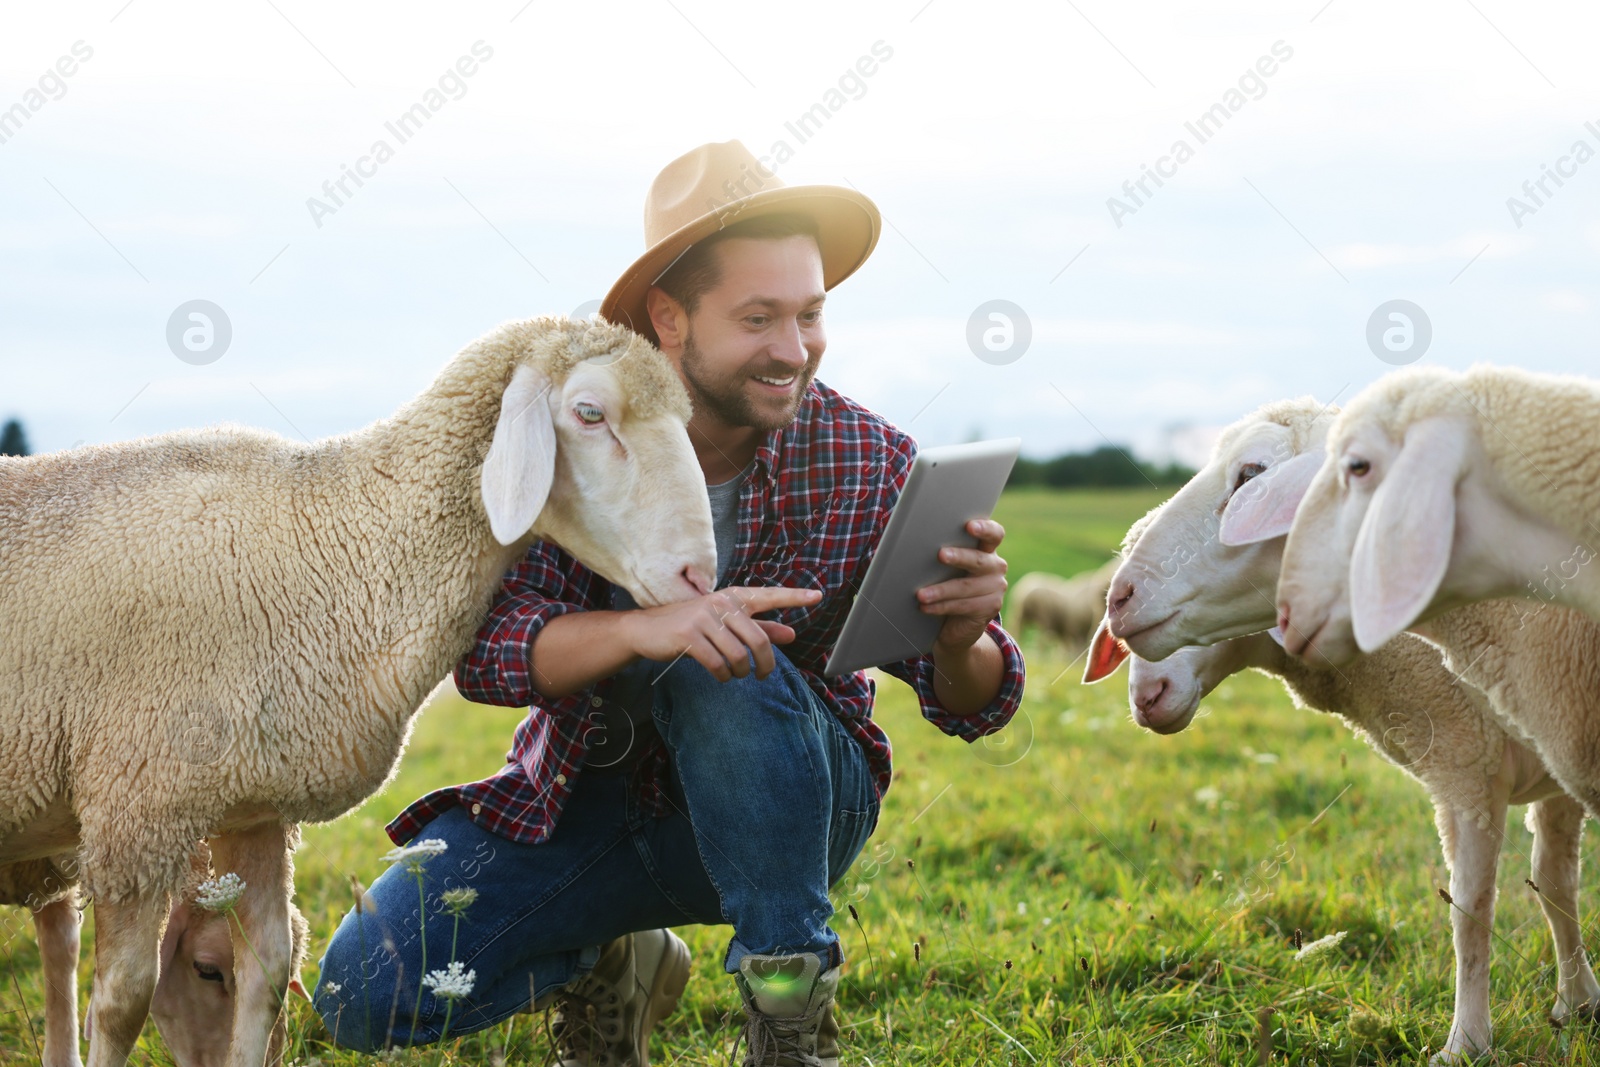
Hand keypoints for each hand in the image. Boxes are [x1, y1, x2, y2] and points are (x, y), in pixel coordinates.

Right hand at [623, 586, 822, 682]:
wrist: (646, 630)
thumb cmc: (691, 627)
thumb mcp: (726, 624)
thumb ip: (759, 628)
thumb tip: (792, 633)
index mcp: (733, 598)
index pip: (768, 596)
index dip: (794, 597)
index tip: (819, 596)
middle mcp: (721, 603)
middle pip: (758, 640)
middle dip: (765, 664)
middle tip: (762, 675)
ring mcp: (704, 618)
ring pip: (738, 655)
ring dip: (740, 672)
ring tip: (735, 674)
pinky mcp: (689, 635)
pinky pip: (718, 664)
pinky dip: (723, 675)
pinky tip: (720, 674)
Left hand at [918, 518, 1007, 653]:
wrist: (958, 622)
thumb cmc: (949, 583)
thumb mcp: (949, 567)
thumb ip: (944, 553)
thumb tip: (916, 544)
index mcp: (987, 549)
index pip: (994, 534)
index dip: (985, 529)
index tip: (969, 526)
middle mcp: (996, 566)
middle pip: (978, 559)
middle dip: (959, 557)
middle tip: (941, 555)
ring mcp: (995, 588)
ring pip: (966, 587)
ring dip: (940, 590)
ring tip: (921, 594)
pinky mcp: (990, 608)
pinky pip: (962, 606)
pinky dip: (941, 606)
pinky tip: (925, 607)